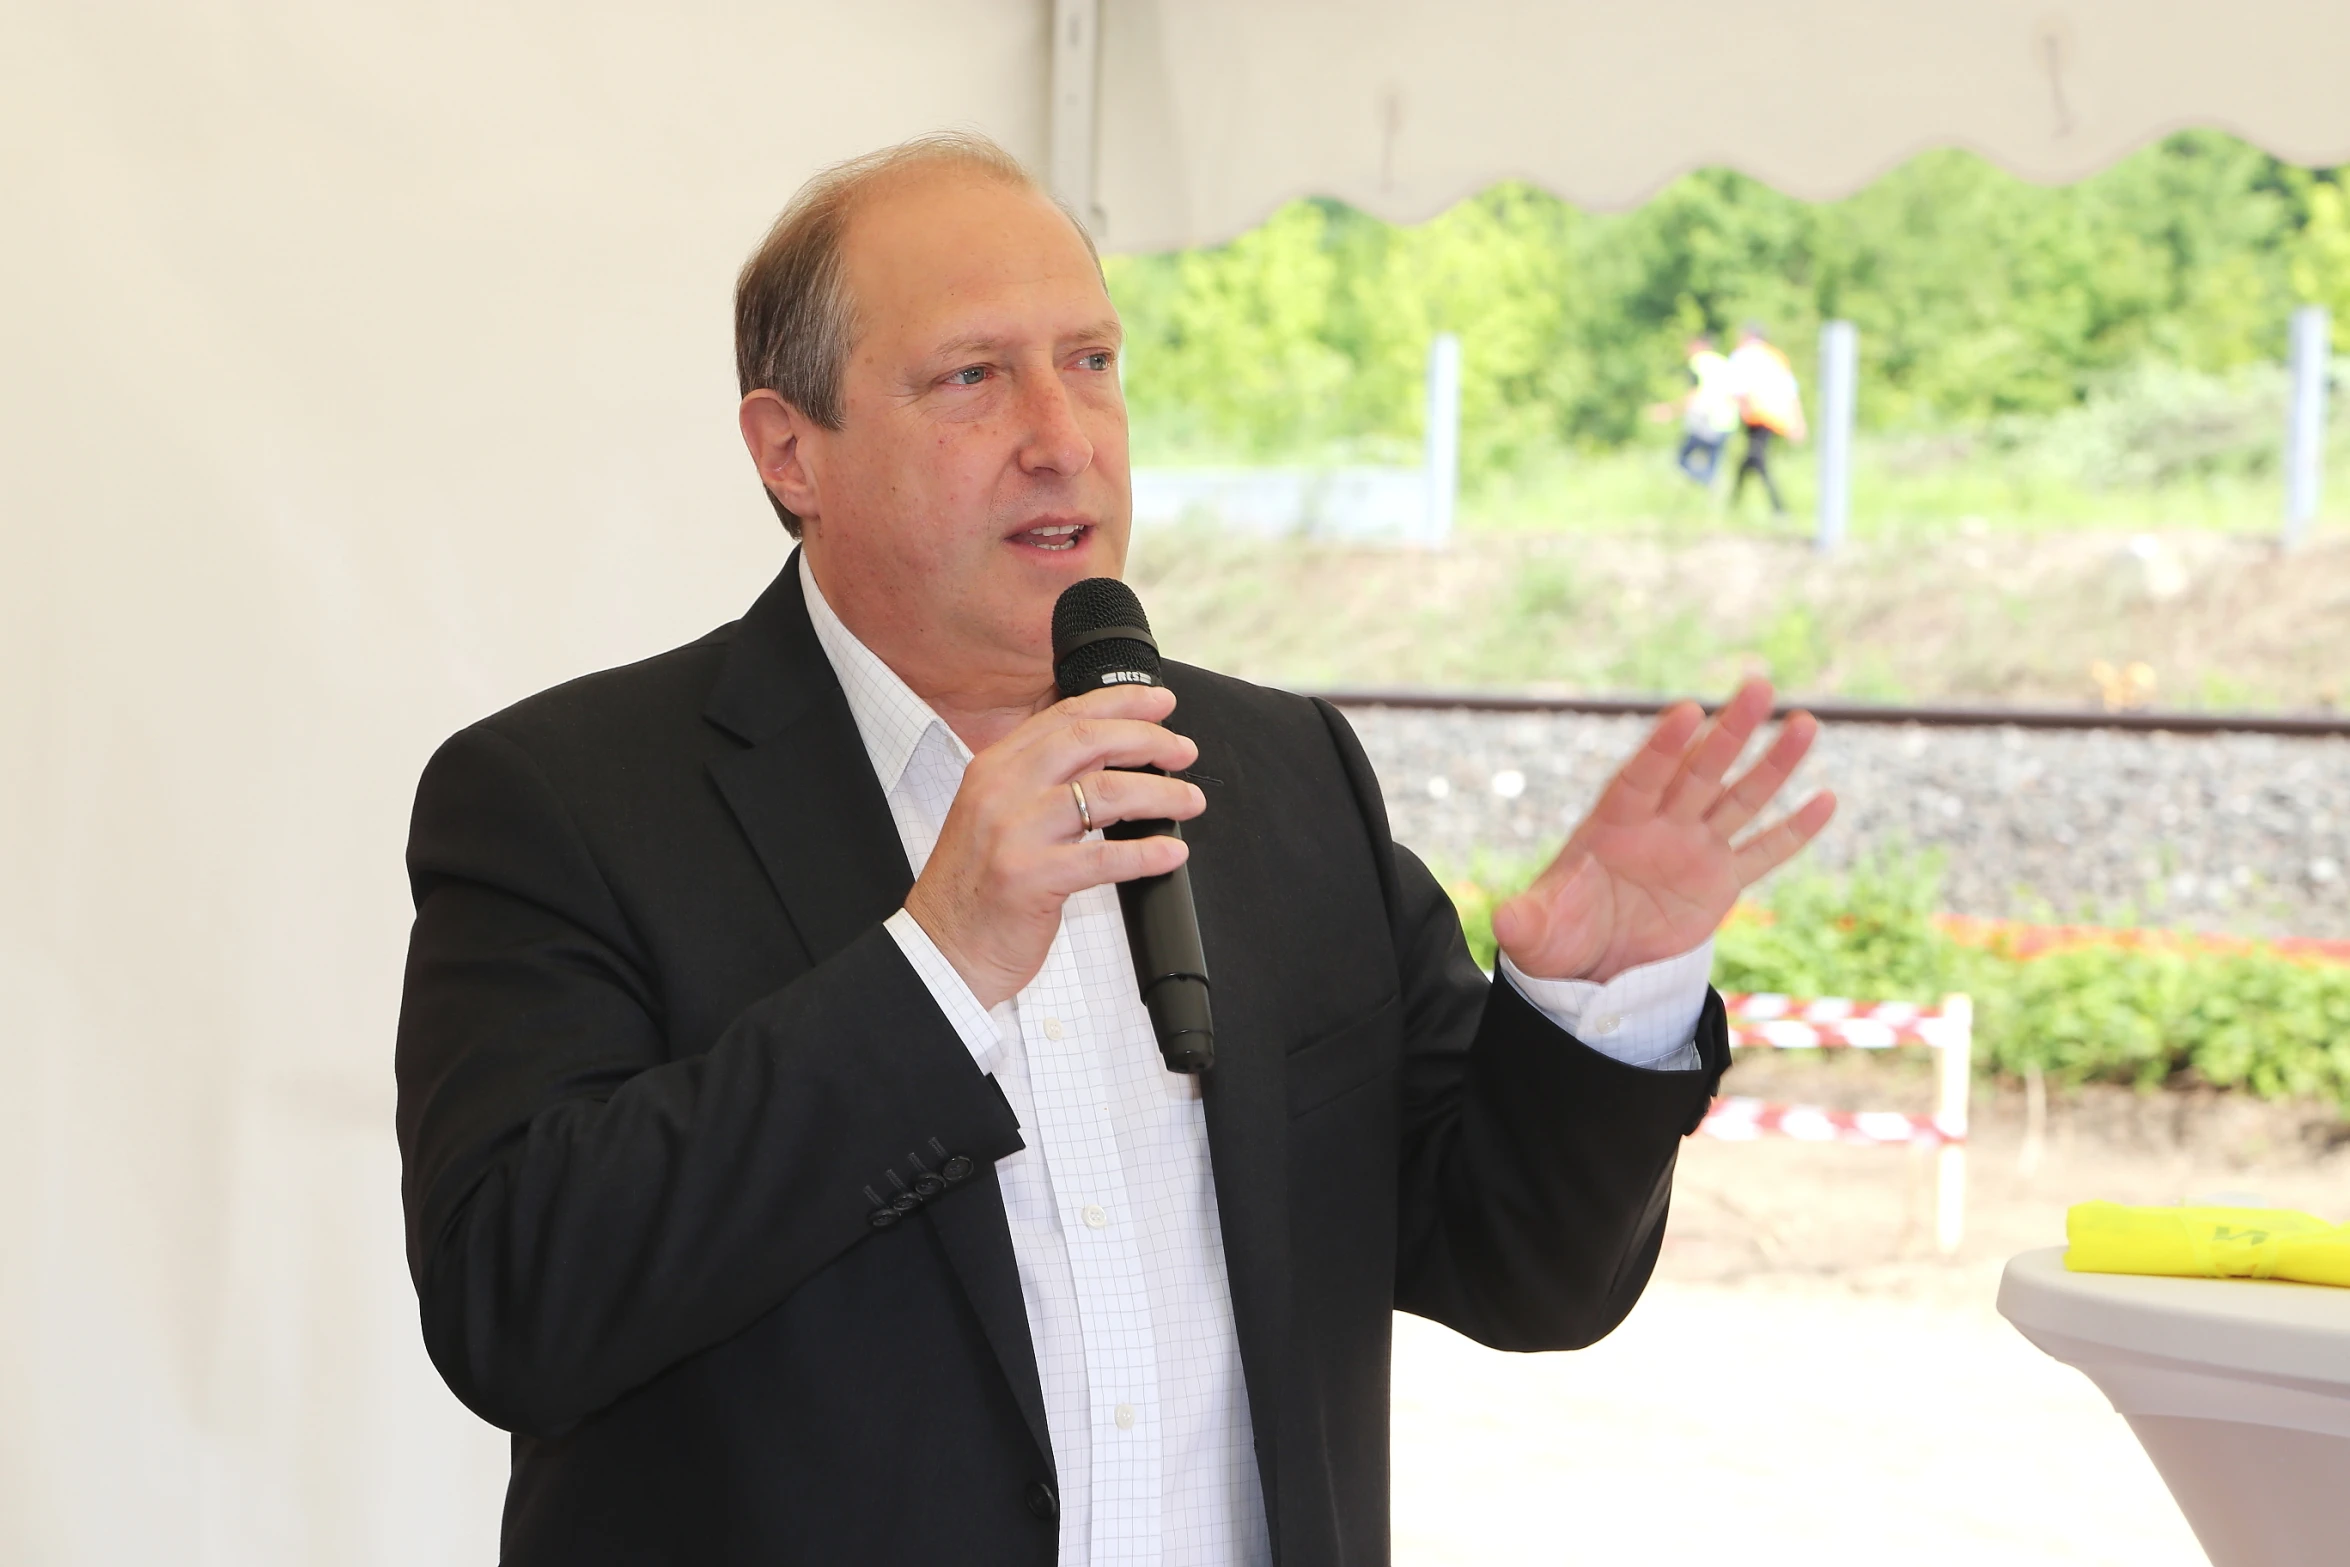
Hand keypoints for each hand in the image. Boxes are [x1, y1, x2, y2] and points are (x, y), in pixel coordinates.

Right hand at [905, 684, 1205, 1007]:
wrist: (943, 949)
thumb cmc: (977, 888)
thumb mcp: (998, 815)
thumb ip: (1043, 781)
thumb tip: (1111, 754)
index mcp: (994, 768)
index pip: (1064, 716)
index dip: (1120, 703)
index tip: (1160, 703)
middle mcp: (1001, 791)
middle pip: (1089, 741)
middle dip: (1149, 739)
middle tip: (1183, 751)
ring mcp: (1014, 833)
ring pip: (1105, 792)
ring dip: (1160, 793)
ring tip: (1190, 800)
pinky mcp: (1030, 878)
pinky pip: (1104, 858)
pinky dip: (1147, 853)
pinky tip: (1172, 852)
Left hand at [1494, 679, 1834, 983]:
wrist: (1594, 962)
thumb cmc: (1559, 935)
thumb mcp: (1538, 932)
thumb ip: (1528, 920)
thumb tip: (1505, 920)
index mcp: (1614, 823)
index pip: (1642, 775)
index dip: (1664, 746)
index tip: (1687, 711)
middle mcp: (1660, 824)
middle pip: (1699, 770)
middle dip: (1728, 731)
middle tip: (1757, 684)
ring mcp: (1695, 848)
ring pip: (1740, 798)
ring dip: (1773, 764)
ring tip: (1804, 722)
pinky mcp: (1721, 881)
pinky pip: (1764, 853)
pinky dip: (1793, 830)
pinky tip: (1826, 799)